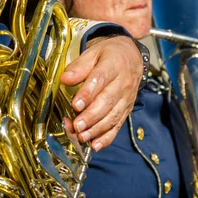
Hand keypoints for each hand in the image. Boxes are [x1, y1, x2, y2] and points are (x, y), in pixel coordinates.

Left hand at [61, 35, 142, 150]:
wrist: (132, 57)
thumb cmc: (109, 55)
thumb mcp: (93, 53)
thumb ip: (79, 66)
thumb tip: (65, 78)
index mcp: (113, 65)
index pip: (100, 79)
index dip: (88, 93)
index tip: (75, 104)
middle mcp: (122, 84)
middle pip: (107, 102)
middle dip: (91, 116)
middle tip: (77, 125)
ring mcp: (126, 99)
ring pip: (112, 116)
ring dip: (96, 129)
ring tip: (81, 136)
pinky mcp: (125, 111)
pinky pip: (117, 126)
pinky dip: (106, 138)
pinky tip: (95, 145)